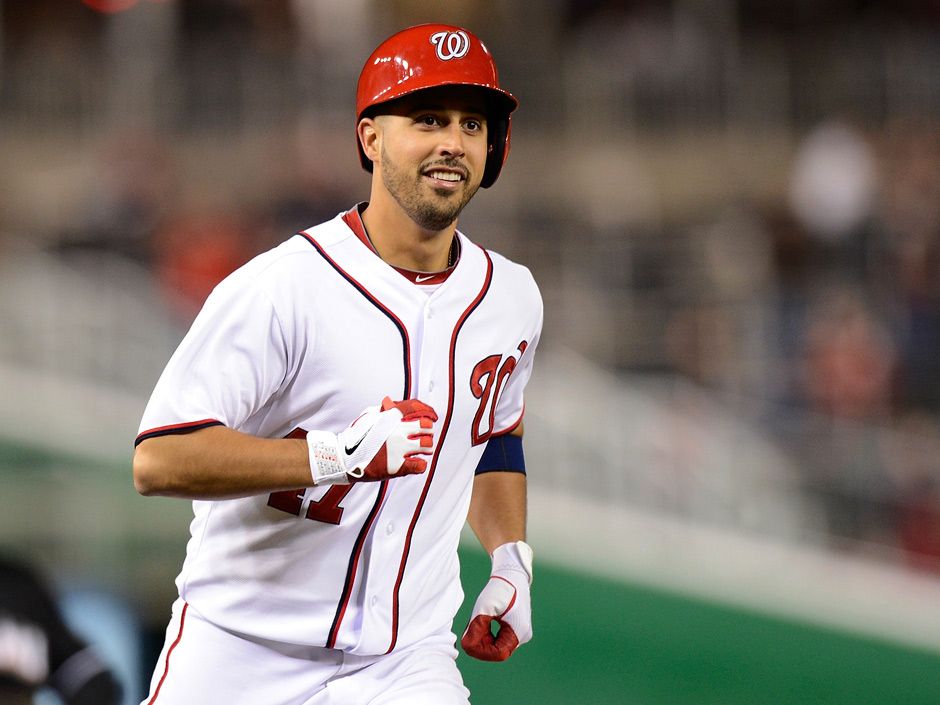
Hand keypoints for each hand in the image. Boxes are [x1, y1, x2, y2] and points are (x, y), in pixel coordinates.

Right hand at [305, 397, 436, 484]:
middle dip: (427, 431)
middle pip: (427, 426)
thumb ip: (385, 410)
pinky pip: (420, 466)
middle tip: (423, 436)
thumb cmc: (355, 437)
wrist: (342, 458)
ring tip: (421, 450)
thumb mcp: (369, 415)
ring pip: (427, 445)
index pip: (417, 407)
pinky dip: (420, 464)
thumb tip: (396, 405)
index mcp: (391, 416)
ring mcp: (398, 449)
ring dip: (426, 447)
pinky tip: (415, 463)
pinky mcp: (397, 467)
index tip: (433, 417)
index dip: (429, 411)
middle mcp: (397, 431)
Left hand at [461, 541, 532, 661]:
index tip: (468, 641)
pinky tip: (483, 624)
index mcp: (519, 632)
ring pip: (498, 645)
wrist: (511, 575)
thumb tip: (466, 646)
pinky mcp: (516, 628)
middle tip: (470, 630)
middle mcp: (523, 635)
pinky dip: (489, 635)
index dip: (482, 651)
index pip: (498, 653)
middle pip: (498, 651)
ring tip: (477, 624)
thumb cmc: (499, 589)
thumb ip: (476, 628)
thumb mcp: (484, 607)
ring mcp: (521, 632)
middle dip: (482, 644)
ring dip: (484, 639)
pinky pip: (500, 639)